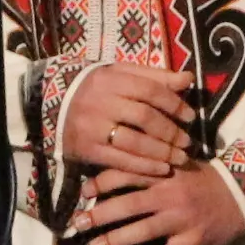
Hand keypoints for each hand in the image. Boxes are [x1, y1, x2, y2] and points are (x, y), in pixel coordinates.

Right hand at [63, 61, 194, 173]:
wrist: (53, 105)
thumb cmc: (97, 89)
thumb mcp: (122, 75)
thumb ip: (155, 77)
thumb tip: (188, 78)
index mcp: (112, 80)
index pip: (150, 91)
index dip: (174, 104)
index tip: (190, 116)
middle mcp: (101, 103)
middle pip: (144, 118)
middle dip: (170, 132)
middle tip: (187, 142)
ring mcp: (92, 128)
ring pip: (134, 142)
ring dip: (161, 152)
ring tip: (180, 158)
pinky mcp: (87, 150)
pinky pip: (120, 161)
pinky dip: (144, 167)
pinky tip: (161, 169)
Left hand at [77, 159, 244, 244]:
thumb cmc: (207, 181)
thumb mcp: (180, 165)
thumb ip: (152, 168)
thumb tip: (114, 175)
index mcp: (166, 172)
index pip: (128, 173)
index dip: (102, 181)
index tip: (84, 192)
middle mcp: (171, 194)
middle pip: (128, 203)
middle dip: (99, 214)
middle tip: (78, 224)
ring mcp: (182, 219)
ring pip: (142, 231)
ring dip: (114, 240)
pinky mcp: (193, 242)